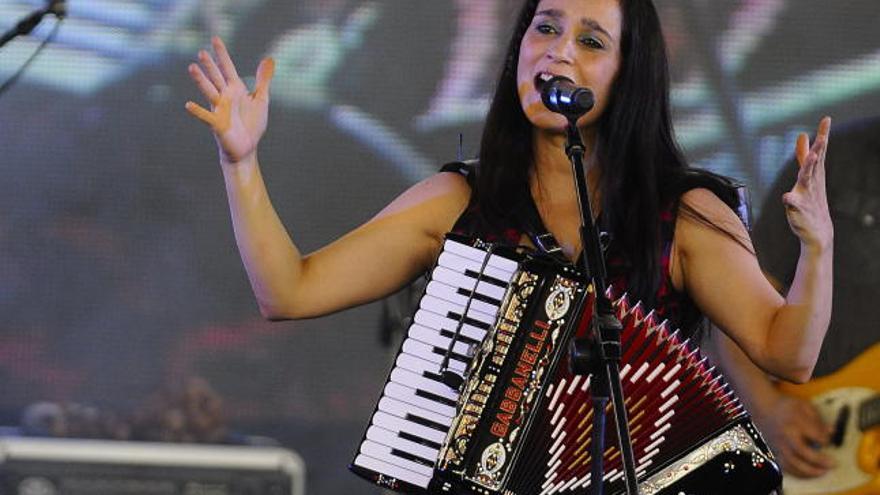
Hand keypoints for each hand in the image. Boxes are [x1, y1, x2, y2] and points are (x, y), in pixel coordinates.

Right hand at [185, 37, 274, 165]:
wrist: (246, 148)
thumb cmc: (252, 124)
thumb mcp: (261, 99)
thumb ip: (263, 80)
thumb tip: (269, 59)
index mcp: (235, 89)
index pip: (227, 68)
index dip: (222, 54)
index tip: (215, 38)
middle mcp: (225, 97)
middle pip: (216, 77)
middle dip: (210, 65)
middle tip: (202, 52)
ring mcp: (219, 110)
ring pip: (209, 92)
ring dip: (201, 81)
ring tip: (192, 68)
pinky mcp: (218, 124)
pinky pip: (207, 116)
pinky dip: (198, 111)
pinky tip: (188, 105)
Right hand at [760, 394, 834, 477]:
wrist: (763, 407)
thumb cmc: (786, 406)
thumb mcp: (804, 406)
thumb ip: (818, 419)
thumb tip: (831, 432)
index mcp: (795, 422)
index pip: (815, 435)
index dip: (825, 440)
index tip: (828, 440)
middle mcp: (786, 436)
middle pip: (803, 452)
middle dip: (820, 461)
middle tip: (833, 464)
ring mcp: (779, 445)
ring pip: (793, 463)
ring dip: (809, 471)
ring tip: (822, 472)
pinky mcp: (774, 450)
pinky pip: (785, 466)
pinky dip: (797, 473)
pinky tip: (807, 473)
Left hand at [782, 117, 832, 252]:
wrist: (818, 231)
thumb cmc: (812, 199)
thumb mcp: (808, 174)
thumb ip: (803, 155)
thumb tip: (802, 134)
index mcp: (814, 173)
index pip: (818, 152)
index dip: (822, 135)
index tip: (827, 119)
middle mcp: (811, 182)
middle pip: (814, 164)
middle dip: (818, 150)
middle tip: (823, 137)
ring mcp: (806, 196)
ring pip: (806, 180)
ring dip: (808, 169)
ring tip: (812, 157)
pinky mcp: (799, 210)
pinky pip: (794, 205)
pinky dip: (790, 200)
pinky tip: (786, 196)